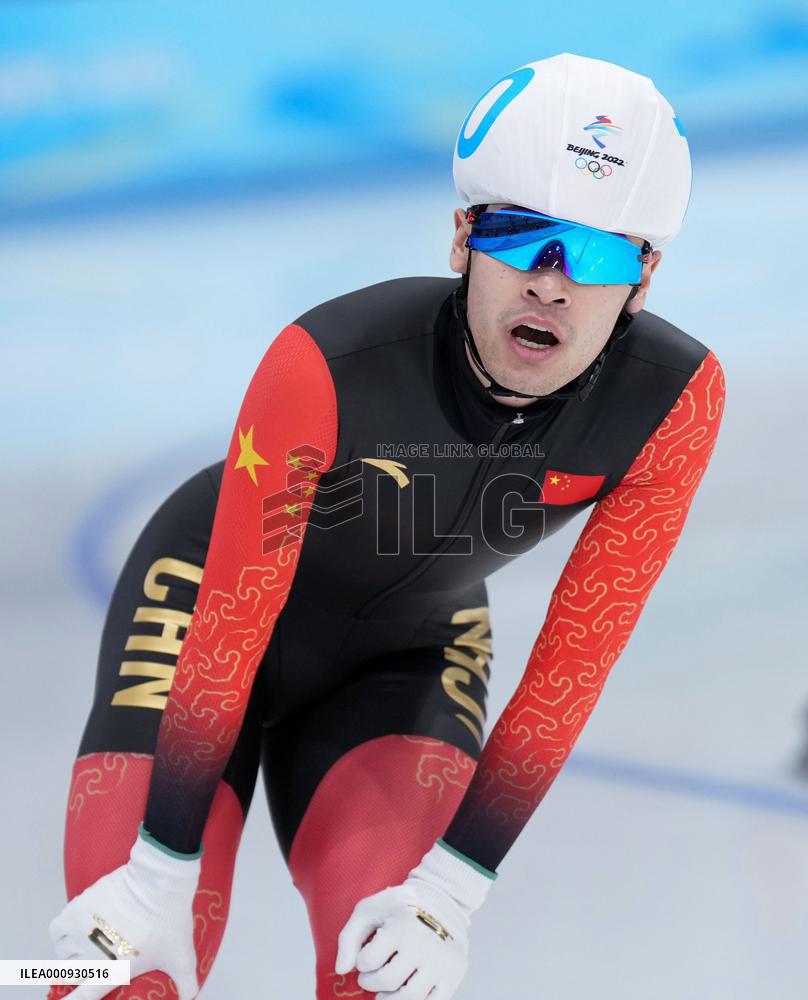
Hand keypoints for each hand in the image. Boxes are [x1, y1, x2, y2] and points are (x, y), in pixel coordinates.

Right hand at [48, 824, 201, 999]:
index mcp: (112, 972)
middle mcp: (90, 956)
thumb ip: (186, 981)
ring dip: (70, 950)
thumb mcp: (182, 956)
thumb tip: (191, 996)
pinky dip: (60, 931)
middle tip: (92, 960)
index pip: (81, 998)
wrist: (158, 882)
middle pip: (71, 972)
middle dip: (78, 970)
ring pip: (63, 950)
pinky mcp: (77, 908)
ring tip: (84, 943)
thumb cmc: (169, 920)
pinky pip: (57, 927)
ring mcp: (81, 932)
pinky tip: (72, 927)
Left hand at [335, 839, 495, 998]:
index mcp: (401, 923)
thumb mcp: (370, 910)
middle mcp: (423, 943)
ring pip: (409, 998)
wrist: (442, 901)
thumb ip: (349, 937)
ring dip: (389, 999)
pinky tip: (405, 993)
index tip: (366, 958)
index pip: (368, 960)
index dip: (361, 962)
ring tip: (385, 991)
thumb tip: (341, 970)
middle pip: (387, 980)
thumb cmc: (400, 908)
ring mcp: (440, 961)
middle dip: (372, 982)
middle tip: (371, 977)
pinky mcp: (453, 975)